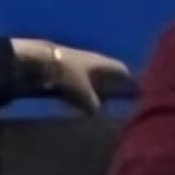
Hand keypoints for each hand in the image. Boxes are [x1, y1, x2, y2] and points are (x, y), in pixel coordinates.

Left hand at [11, 40, 128, 112]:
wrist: (38, 61)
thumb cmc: (66, 74)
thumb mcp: (83, 92)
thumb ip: (94, 104)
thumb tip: (98, 113)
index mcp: (101, 62)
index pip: (121, 70)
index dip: (129, 81)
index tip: (136, 92)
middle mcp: (92, 62)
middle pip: (106, 76)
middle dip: (111, 89)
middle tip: (117, 104)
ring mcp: (77, 66)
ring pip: (90, 80)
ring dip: (94, 92)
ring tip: (97, 108)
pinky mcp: (63, 71)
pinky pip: (76, 84)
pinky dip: (79, 94)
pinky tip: (76, 104)